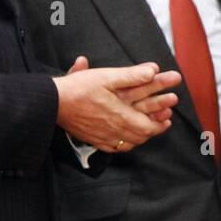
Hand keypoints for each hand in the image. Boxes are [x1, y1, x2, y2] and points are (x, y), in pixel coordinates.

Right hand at [53, 59, 181, 152]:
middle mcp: (113, 131)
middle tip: (162, 123)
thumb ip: (132, 75)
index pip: (148, 128)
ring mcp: (102, 137)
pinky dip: (123, 144)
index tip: (168, 118)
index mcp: (121, 116)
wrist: (52, 103)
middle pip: (140, 137)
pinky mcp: (92, 140)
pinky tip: (124, 139)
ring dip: (140, 137)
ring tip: (146, 129)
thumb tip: (154, 71)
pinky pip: (113, 148)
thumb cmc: (79, 88)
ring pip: (128, 144)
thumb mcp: (107, 76)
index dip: (160, 124)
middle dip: (153, 130)